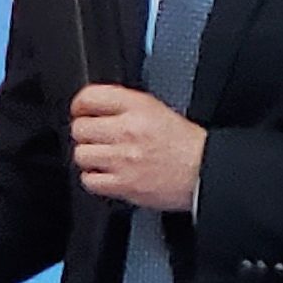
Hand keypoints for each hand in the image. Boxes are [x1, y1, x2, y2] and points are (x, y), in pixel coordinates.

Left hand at [70, 84, 205, 210]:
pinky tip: (105, 174)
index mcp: (137, 107)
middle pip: (80, 128)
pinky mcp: (123, 184)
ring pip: (81, 154)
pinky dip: (93, 179)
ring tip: (101, 158)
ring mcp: (123, 159)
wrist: (202, 171)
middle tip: (94, 137)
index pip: (90, 97)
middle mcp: (127, 131)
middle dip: (84, 133)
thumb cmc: (183, 143)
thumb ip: (124, 106)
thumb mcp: (155, 109)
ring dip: (89, 156)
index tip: (81, 111)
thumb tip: (95, 108)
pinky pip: (89, 180)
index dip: (80, 105)